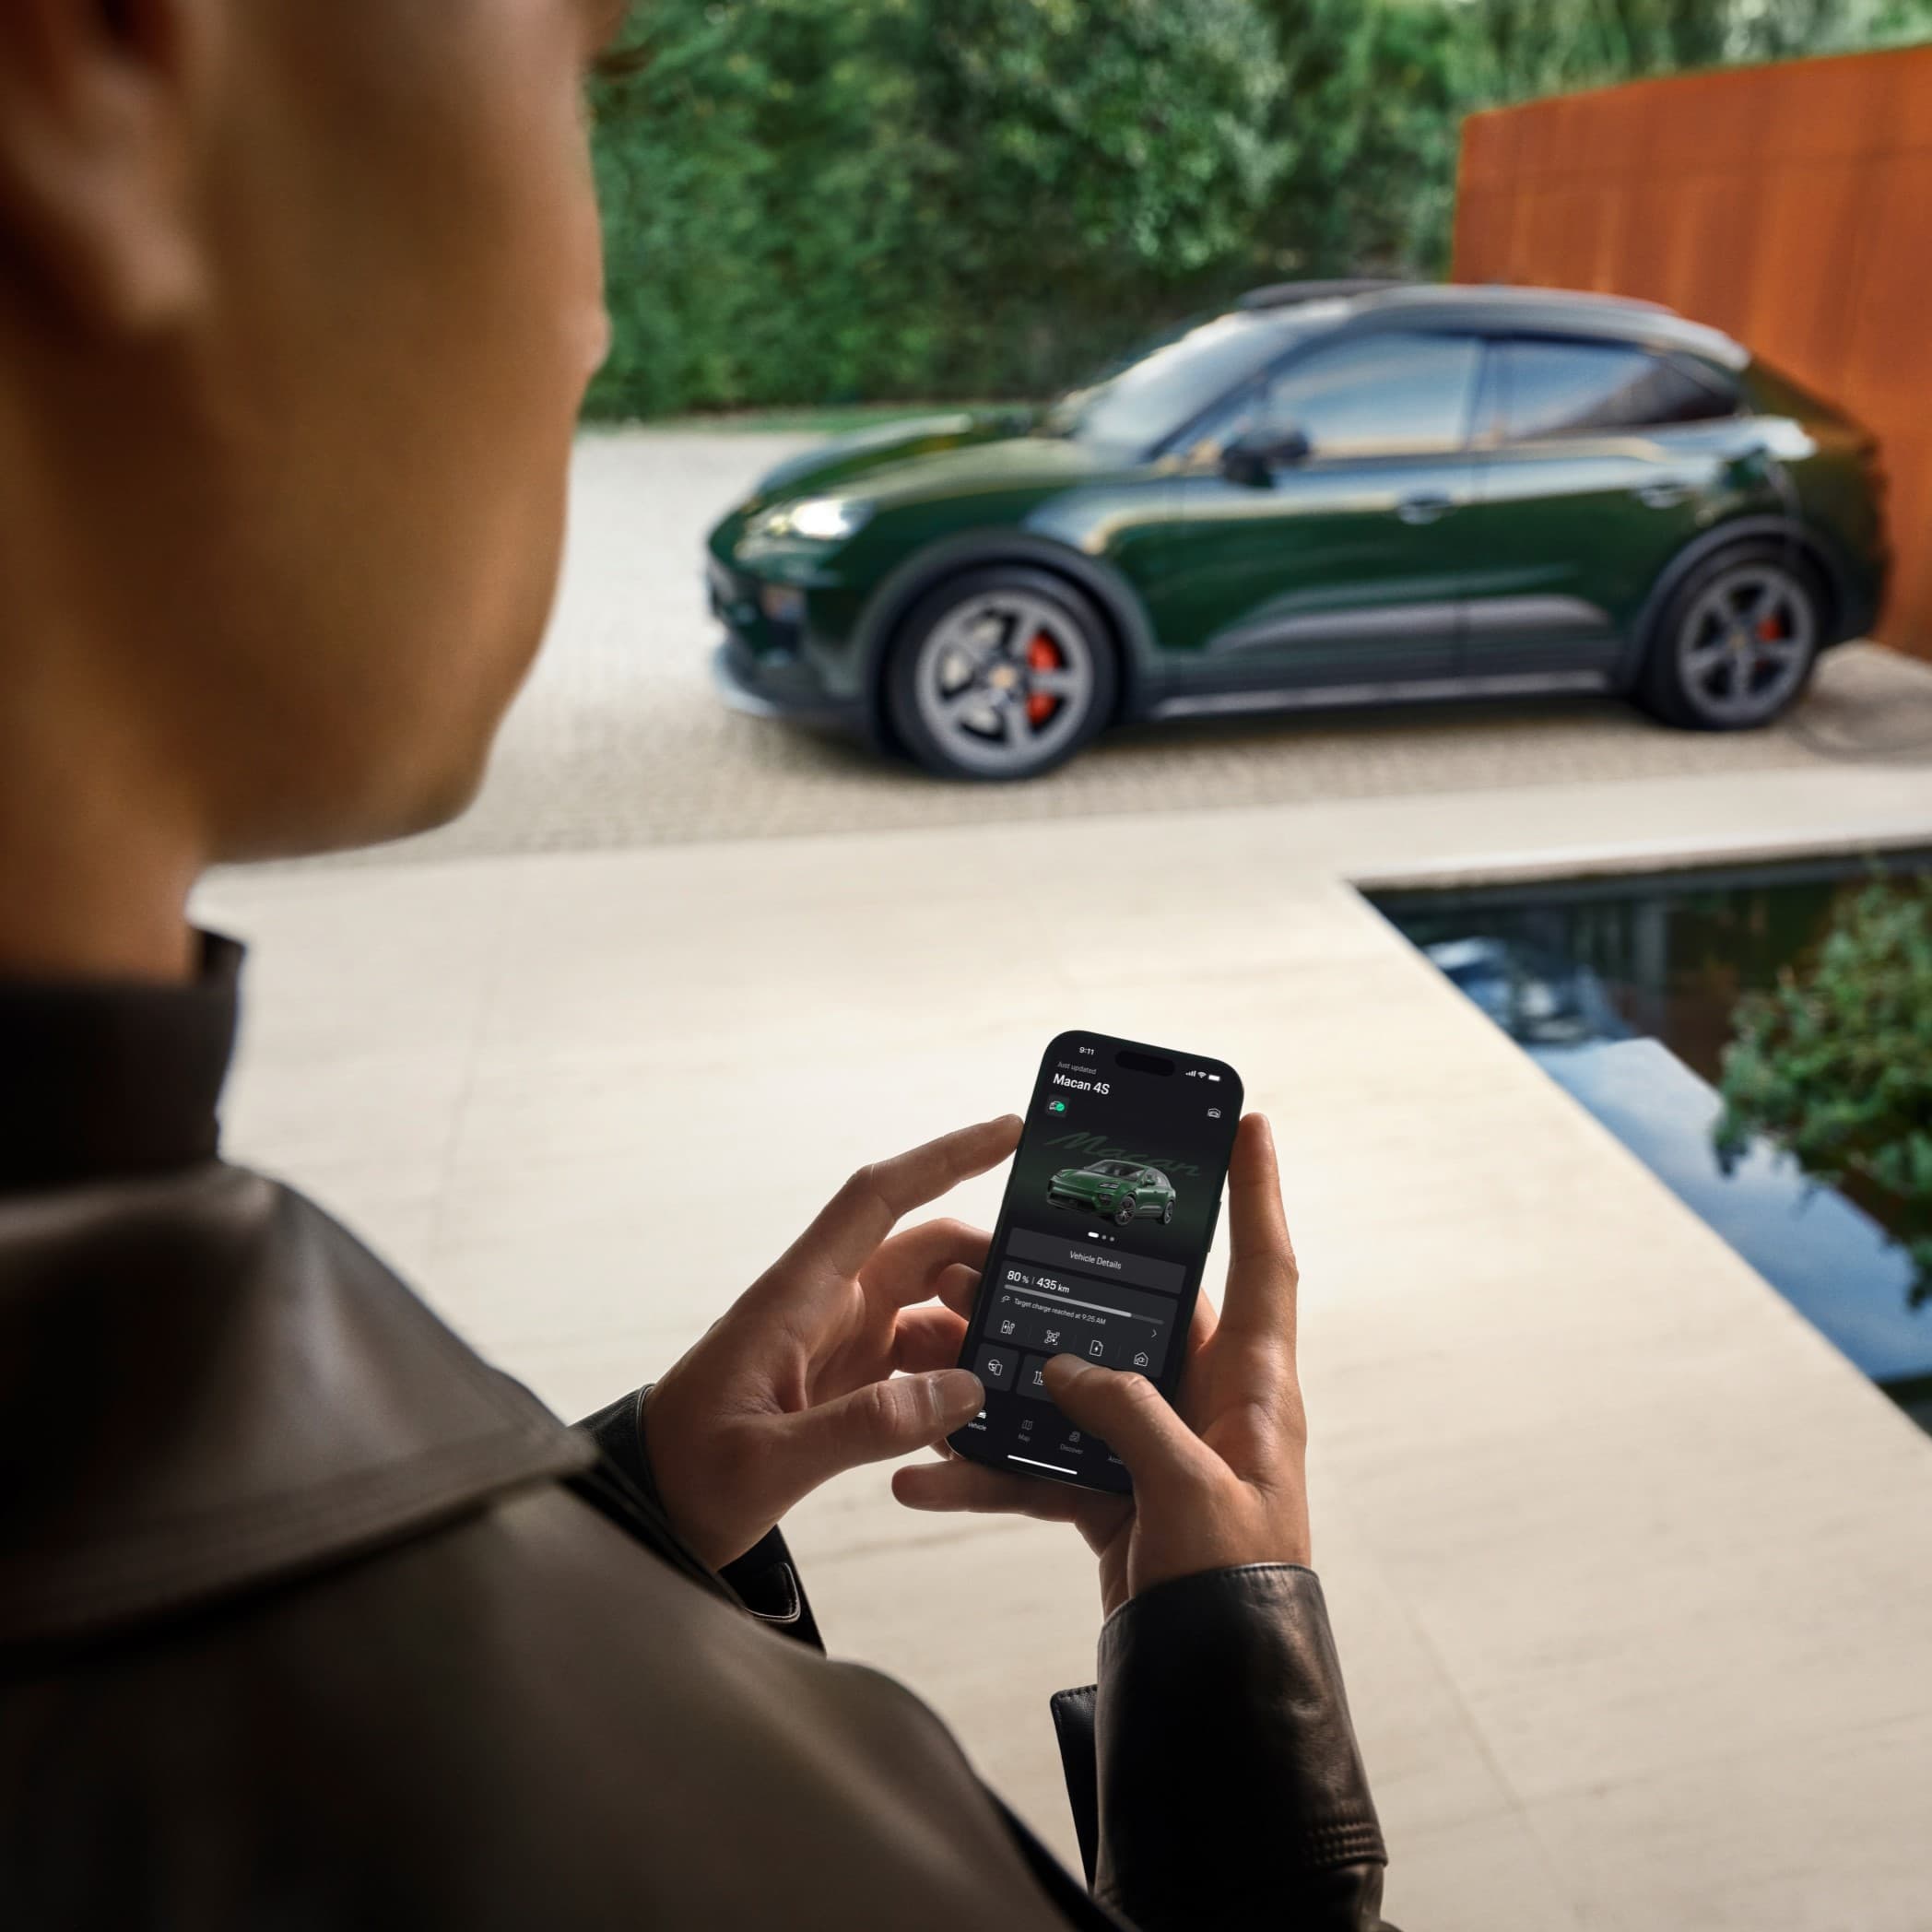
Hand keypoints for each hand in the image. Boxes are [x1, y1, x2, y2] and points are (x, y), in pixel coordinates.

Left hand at [642, 1116, 1018, 1569]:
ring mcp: (836, 1343)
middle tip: (1043, 1298)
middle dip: (985, 1264)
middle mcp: (823, 1306)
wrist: (645, 1512)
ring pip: (929, 1308)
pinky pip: (918, 1361)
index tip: (1008, 1131)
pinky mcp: (844, 1384)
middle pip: (923, 1252)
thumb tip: (960, 1391)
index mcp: (797, 1296)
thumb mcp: (767, 1461)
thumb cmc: (684, 1475)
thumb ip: (862, 1426)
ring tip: (1019, 1370)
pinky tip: (977, 1418)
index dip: (945, 1155)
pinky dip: (954, 1379)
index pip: (879, 1198)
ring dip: (975, 1330)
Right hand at [893, 1113, 1308, 1618]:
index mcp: (1252, 1388)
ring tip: (930, 1349)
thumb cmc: (1242, 1592)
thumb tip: (1065, 1367)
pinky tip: (926, 1477)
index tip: (1250, 1124)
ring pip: (1069, 1389)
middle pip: (1131, 1316)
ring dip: (1001, 1377)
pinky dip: (988, 1469)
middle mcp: (1205, 1406)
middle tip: (988, 1250)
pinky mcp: (1115, 1497)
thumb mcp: (1192, 1491)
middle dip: (1056, 1286)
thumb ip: (1129, 1413)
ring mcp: (1155, 1450)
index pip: (1263, 1263)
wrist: (1215, 1691)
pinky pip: (1042, 1465)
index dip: (1256, 1192)